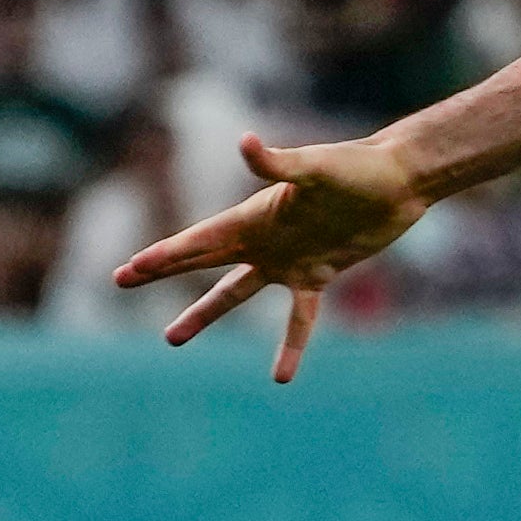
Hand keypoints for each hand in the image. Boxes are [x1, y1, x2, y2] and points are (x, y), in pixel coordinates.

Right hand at [112, 131, 426, 380]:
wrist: (398, 181)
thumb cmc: (358, 168)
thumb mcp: (316, 167)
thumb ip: (278, 163)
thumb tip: (245, 143)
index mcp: (254, 216)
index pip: (197, 241)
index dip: (163, 257)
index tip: (128, 271)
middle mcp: (264, 239)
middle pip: (202, 260)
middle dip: (162, 272)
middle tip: (122, 281)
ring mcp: (288, 259)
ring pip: (235, 293)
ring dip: (204, 313)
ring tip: (172, 339)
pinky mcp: (318, 274)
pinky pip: (299, 317)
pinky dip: (291, 345)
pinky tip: (281, 378)